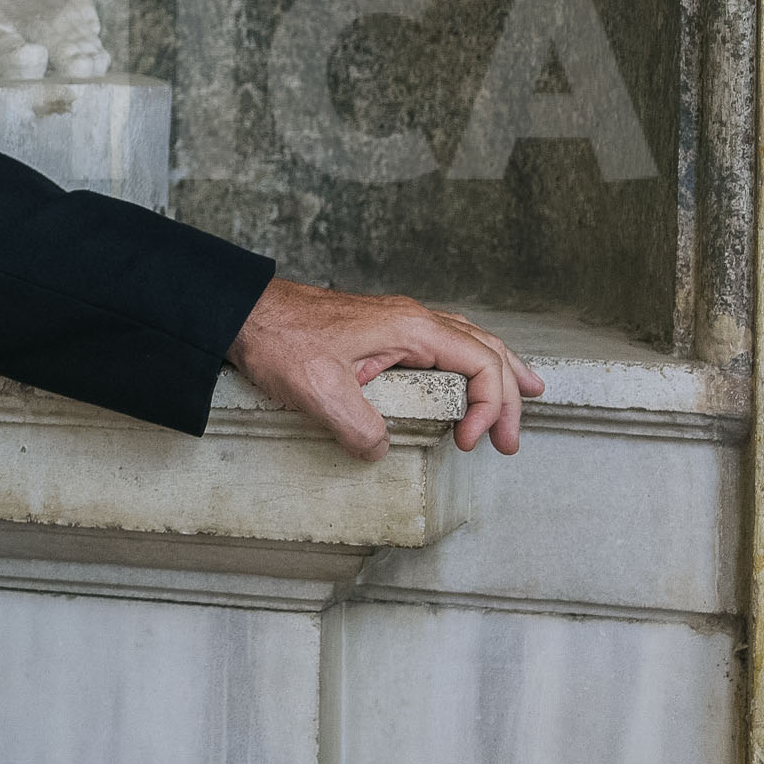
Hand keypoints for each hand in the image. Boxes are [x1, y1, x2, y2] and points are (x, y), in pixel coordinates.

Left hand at [224, 277, 546, 461]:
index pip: (481, 363)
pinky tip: (467, 375)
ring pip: (468, 342)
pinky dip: (467, 362)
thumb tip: (381, 451)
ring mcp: (396, 323)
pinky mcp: (379, 332)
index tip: (468, 442)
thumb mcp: (318, 391)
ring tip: (525, 396)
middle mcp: (412, 320)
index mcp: (410, 328)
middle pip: (485, 351)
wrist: (239, 312)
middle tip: (509, 441)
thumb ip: (359, 427)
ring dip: (496, 373)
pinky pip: (442, 344)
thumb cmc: (277, 339)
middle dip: (506, 396)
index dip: (487, 406)